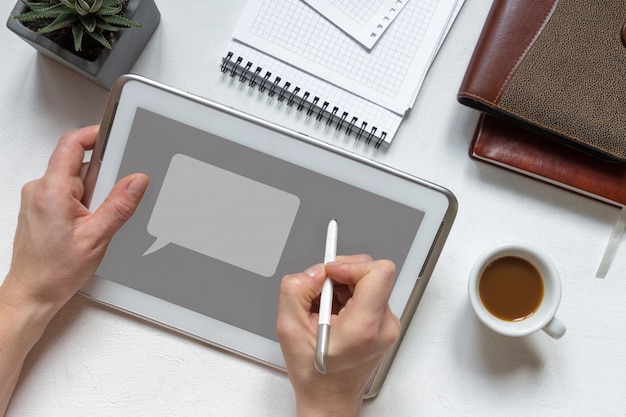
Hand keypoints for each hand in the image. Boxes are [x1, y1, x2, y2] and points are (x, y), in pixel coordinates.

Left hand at [0, 125, 148, 413]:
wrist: (33, 293)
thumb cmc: (54, 271)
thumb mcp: (97, 237)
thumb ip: (119, 204)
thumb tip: (137, 180)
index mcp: (51, 190)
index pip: (72, 143)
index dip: (95, 134)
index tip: (114, 134)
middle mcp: (39, 189)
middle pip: (77, 162)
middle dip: (100, 176)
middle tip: (110, 200)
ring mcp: (37, 198)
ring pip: (74, 178)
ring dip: (92, 192)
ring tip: (95, 220)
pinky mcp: (40, 207)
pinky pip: (67, 191)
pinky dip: (83, 201)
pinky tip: (86, 224)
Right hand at [276, 255, 400, 416]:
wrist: (330, 400)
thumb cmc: (315, 376)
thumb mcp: (289, 329)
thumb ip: (296, 290)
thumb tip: (314, 272)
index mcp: (364, 327)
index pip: (378, 273)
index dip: (350, 265)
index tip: (330, 274)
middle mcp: (383, 325)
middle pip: (371, 273)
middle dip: (341, 275)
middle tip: (320, 293)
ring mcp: (387, 325)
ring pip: (368, 281)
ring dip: (342, 286)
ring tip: (324, 309)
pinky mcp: (384, 324)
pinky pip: (368, 293)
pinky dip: (348, 296)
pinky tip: (333, 314)